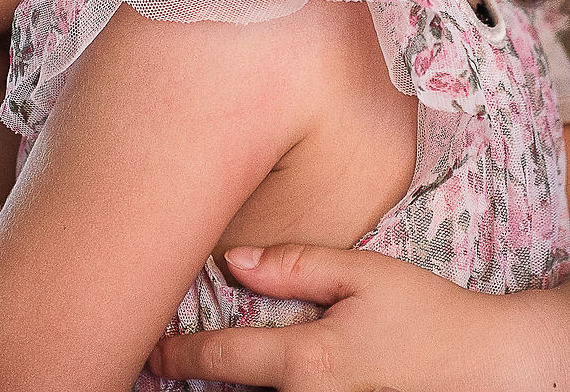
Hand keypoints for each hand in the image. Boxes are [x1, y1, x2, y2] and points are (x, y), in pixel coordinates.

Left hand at [148, 243, 502, 391]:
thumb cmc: (428, 315)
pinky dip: (264, 389)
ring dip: (229, 385)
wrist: (490, 368)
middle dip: (195, 378)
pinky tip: (251, 374)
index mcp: (307, 362)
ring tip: (195, 369)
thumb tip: (234, 262)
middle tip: (157, 364)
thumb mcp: (362, 275)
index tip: (149, 352)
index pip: (224, 359)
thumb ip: (295, 266)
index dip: (179, 355)